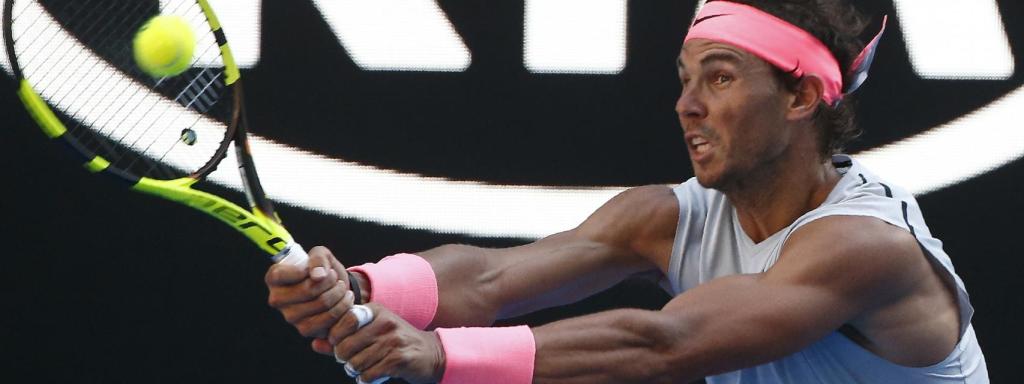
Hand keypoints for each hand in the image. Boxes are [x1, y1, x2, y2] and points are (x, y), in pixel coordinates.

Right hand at [265, 246, 353, 338]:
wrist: (335, 289)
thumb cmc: (323, 269)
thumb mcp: (321, 255)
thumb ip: (318, 259)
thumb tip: (318, 276)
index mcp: (274, 279)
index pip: (280, 275)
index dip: (303, 270)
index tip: (318, 268)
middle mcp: (277, 300)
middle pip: (308, 290)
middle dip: (330, 280)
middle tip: (335, 277)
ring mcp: (290, 317)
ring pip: (322, 304)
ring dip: (339, 292)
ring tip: (341, 287)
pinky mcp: (305, 330)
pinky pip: (330, 319)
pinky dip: (343, 306)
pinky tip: (345, 299)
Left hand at [328, 304, 445, 383]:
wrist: (431, 354)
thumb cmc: (395, 343)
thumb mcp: (371, 333)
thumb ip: (342, 338)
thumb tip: (315, 344)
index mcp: (376, 311)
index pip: (344, 320)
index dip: (335, 337)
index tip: (338, 344)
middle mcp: (385, 322)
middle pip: (345, 346)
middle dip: (343, 359)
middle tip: (350, 361)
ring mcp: (393, 341)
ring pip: (356, 363)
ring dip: (355, 371)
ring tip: (363, 368)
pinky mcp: (399, 359)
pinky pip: (369, 374)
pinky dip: (366, 379)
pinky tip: (373, 375)